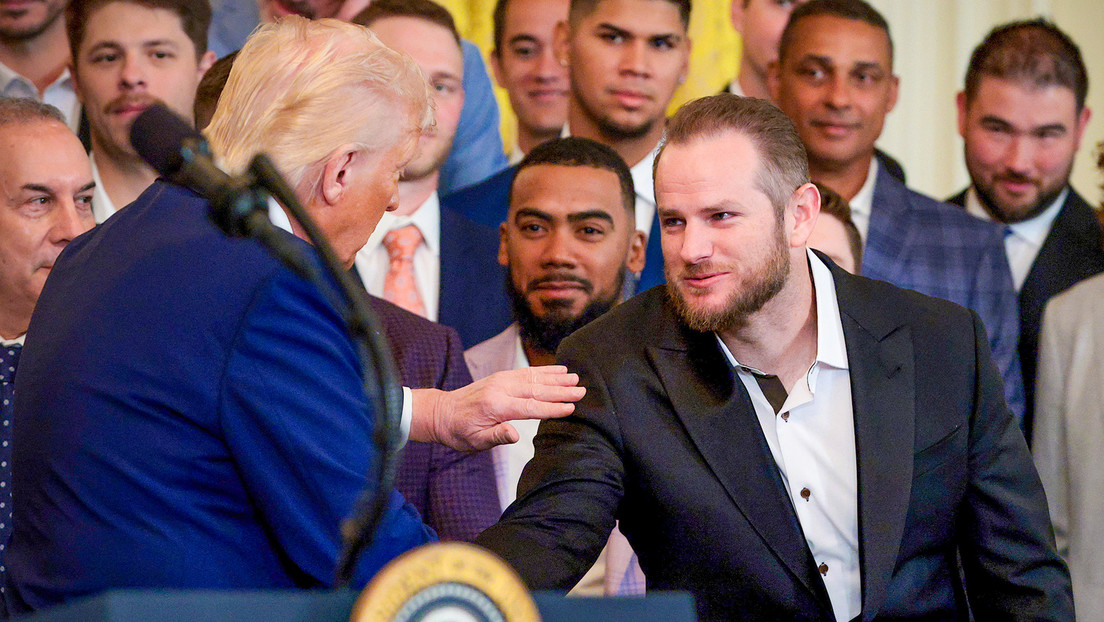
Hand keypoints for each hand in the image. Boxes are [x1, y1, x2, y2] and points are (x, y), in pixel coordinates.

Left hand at [409, 365, 584, 450]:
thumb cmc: (459, 431)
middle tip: (582, 390)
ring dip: (556, 377)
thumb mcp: (475, 441)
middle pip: (536, 389)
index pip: (530, 407)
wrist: (441, 412)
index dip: (552, 408)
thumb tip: (516, 435)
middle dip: (561, 390)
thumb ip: (497, 436)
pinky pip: (527, 372)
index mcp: (496, 406)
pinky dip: (544, 370)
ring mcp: (501, 379)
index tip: (572, 408)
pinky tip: (558, 370)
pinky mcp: (502, 376)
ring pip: (534, 377)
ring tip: (576, 378)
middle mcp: (500, 388)